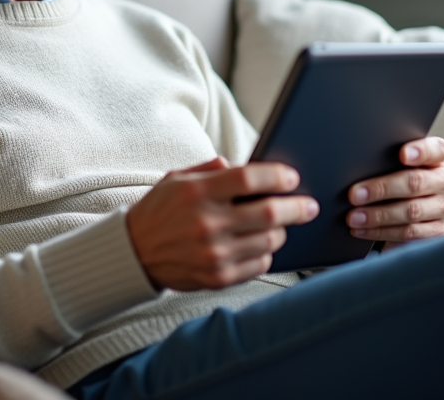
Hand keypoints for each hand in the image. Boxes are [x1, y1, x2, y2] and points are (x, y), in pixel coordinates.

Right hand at [127, 157, 319, 290]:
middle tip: (309, 205)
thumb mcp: (178, 178)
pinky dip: (266, 253)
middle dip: (296, 207)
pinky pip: (259, 264)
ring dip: (282, 231)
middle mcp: (207, 223)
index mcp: (197, 192)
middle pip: (268, 213)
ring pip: (269, 241)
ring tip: (282, 224)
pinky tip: (262, 244)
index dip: (277, 176)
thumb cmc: (160, 210)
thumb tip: (250, 166)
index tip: (292, 177)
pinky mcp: (217, 277)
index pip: (249, 179)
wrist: (134, 252)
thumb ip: (213, 168)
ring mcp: (213, 254)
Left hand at [345, 136, 443, 249]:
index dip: (420, 151)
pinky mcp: (438, 230)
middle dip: (381, 189)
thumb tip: (358, 164)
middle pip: (415, 183)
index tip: (402, 154)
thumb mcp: (395, 163)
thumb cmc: (396, 176)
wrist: (407, 203)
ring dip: (378, 215)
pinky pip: (409, 233)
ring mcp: (443, 207)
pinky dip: (381, 232)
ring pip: (411, 211)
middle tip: (355, 194)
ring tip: (354, 217)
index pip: (436, 149)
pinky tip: (363, 230)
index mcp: (438, 158)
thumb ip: (387, 159)